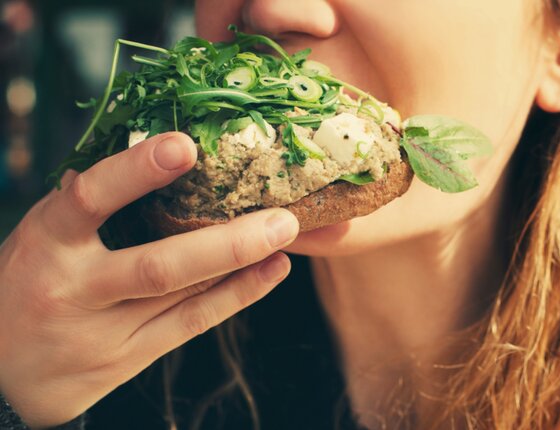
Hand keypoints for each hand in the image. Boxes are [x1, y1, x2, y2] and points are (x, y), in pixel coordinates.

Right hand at [0, 132, 298, 427]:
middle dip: (226, 243)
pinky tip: (271, 272)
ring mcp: (105, 332)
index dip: (135, 171)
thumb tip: (141, 154)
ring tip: (286, 236)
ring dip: (243, 266)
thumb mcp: (40, 237)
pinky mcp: (129, 358)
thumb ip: (86, 207)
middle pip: (158, 267)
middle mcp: (76, 289)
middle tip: (281, 217)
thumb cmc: (24, 285)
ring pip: (184, 298)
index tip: (185, 146)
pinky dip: (237, 296)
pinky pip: (192, 324)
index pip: (90, 200)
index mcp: (47, 243)